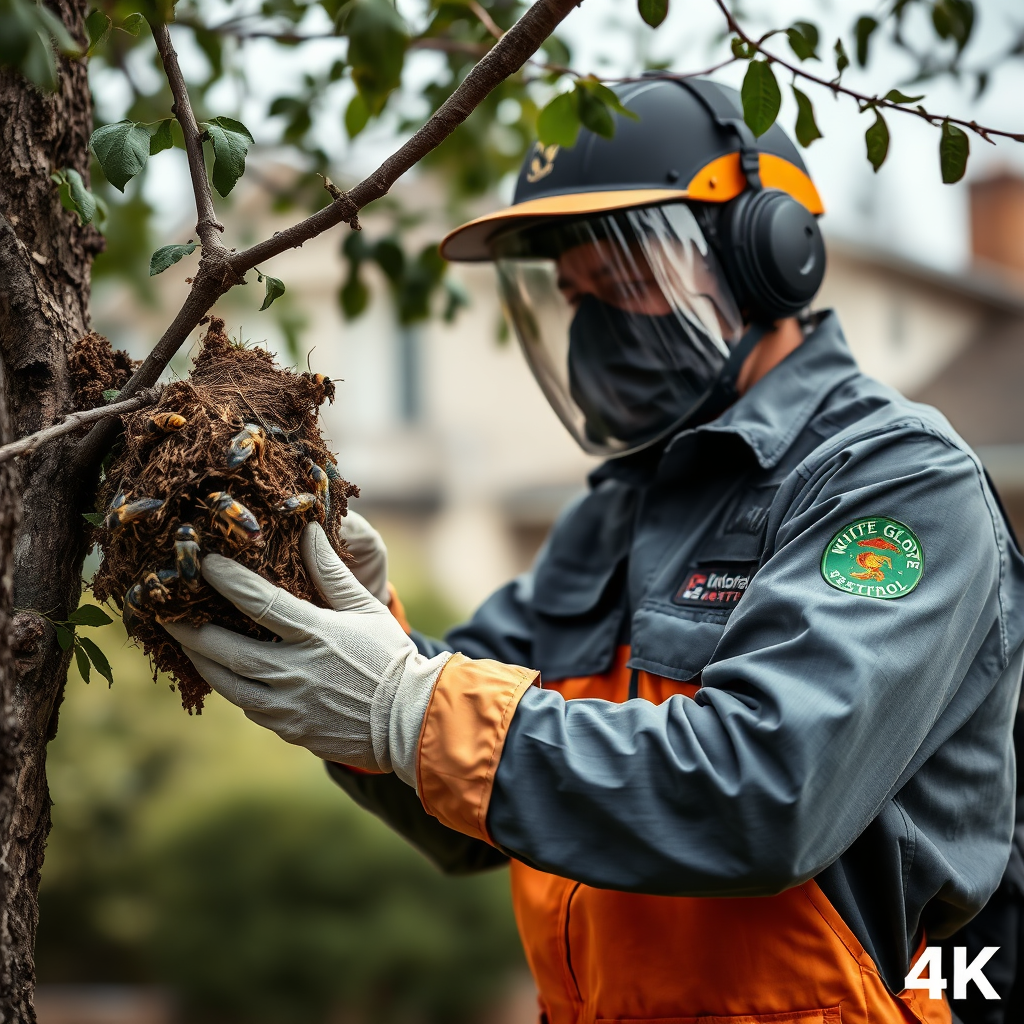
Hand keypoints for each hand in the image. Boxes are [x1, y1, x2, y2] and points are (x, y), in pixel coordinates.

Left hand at [160, 523, 449, 781]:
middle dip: (190, 630)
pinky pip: (248, 705)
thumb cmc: (389, 658)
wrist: (408, 722)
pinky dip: (230, 685)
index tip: (202, 563)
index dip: (228, 580)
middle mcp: (294, 671)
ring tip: (183, 642)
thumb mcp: (365, 609)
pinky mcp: (287, 728)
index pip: (261, 602)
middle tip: (164, 613)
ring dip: (202, 661)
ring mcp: (287, 705)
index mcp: (316, 635)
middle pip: (226, 649)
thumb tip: (308, 531)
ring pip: (227, 683)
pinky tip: (222, 671)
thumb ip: (332, 572)